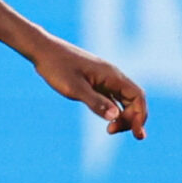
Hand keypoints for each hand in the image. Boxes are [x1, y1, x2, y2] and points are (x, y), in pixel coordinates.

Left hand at [31, 38, 147, 138]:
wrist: (41, 50)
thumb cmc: (56, 67)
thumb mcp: (74, 87)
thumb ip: (95, 102)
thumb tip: (115, 116)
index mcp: (112, 76)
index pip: (138, 97)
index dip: (140, 116)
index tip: (134, 132)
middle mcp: (112, 76)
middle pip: (133, 100)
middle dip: (131, 118)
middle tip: (112, 132)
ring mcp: (103, 78)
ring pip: (122, 100)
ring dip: (123, 116)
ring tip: (111, 130)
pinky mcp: (94, 81)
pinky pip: (110, 97)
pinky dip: (112, 110)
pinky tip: (106, 120)